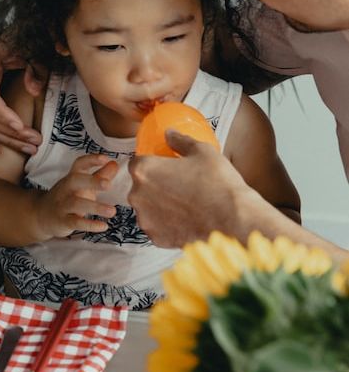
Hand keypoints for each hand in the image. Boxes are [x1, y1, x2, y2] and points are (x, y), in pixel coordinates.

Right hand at [0, 40, 46, 155]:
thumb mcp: (35, 51)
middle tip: (35, 141)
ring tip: (29, 149)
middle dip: (11, 131)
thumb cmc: (28, 42)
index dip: (3, 114)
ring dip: (5, 138)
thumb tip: (34, 91)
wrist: (19, 37)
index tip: (20, 126)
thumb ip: (36, 69)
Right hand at [36, 153, 118, 238]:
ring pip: (76, 203)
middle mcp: (65, 189)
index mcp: (72, 178)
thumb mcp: (82, 186)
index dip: (91, 160)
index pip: (79, 164)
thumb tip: (115, 164)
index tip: (105, 158)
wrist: (41, 215)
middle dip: (91, 181)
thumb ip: (99, 175)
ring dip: (95, 207)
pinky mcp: (62, 221)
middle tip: (108, 184)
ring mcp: (62, 205)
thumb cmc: (67, 197)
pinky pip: (75, 222)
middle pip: (75, 181)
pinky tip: (103, 226)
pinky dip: (90, 224)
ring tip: (112, 211)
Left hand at [128, 129, 250, 247]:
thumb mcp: (203, 151)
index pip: (138, 162)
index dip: (152, 164)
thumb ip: (180, 140)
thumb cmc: (218, 183)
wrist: (234, 221)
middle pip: (140, 186)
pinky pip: (157, 227)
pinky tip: (186, 221)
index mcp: (144, 170)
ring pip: (147, 208)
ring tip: (185, 205)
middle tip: (180, 187)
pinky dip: (167, 225)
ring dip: (159, 206)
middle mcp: (137, 194)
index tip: (166, 168)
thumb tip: (169, 133)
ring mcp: (144, 218)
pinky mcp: (155, 238)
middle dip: (155, 186)